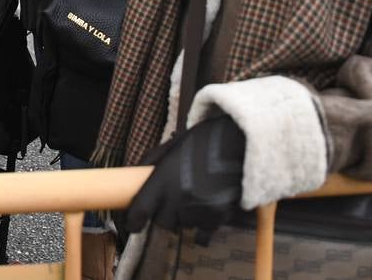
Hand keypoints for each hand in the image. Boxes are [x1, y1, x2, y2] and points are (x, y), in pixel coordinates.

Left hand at [124, 115, 245, 244]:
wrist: (238, 143)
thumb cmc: (202, 141)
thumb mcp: (171, 146)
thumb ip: (151, 163)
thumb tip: (134, 178)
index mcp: (162, 179)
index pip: (140, 210)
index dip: (134, 221)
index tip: (133, 225)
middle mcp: (178, 197)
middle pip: (162, 222)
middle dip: (164, 214)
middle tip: (173, 199)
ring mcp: (198, 209)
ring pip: (183, 226)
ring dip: (184, 217)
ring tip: (194, 196)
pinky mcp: (217, 216)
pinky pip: (203, 229)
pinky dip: (203, 220)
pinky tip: (207, 202)